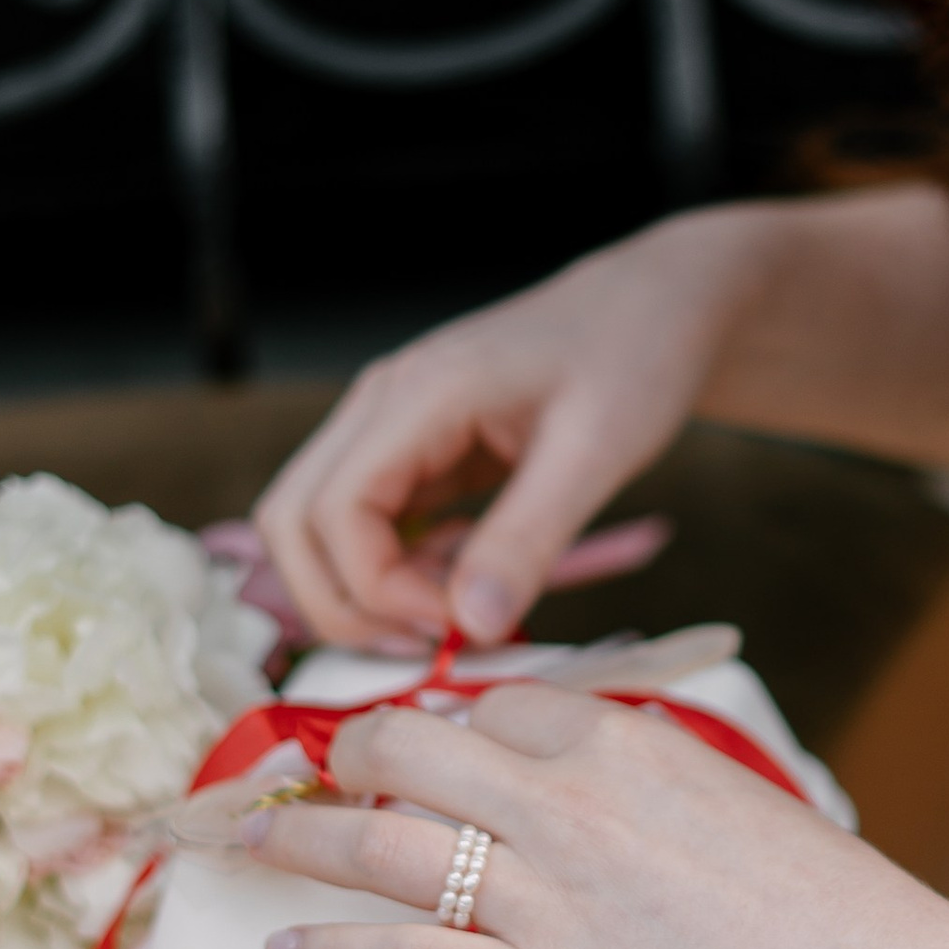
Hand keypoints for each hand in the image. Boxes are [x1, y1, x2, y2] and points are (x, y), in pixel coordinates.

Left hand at [239, 683, 948, 948]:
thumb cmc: (818, 900)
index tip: (419, 746)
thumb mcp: (723, 788)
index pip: (488, 703)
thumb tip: (573, 759)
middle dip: (347, 757)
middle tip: (314, 773)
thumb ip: (636, 768)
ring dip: (299, 841)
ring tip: (252, 840)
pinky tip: (287, 945)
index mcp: (614, 741)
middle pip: (406, 751)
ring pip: (380, 847)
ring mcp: (541, 901)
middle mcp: (563, 806)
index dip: (443, 724)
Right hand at [250, 217, 765, 652]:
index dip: (378, 589)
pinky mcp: (410, 448)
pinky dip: (392, 570)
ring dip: (361, 590)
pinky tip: (460, 583)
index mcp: (419, 392)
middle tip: (431, 643)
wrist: (656, 305)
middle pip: (292, 522)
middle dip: (344, 602)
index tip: (456, 624)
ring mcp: (387, 425)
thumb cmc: (636, 354)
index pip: (333, 511)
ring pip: (314, 526)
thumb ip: (528, 539)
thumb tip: (470, 627)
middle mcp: (381, 403)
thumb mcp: (599, 450)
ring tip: (450, 618)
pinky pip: (362, 523)